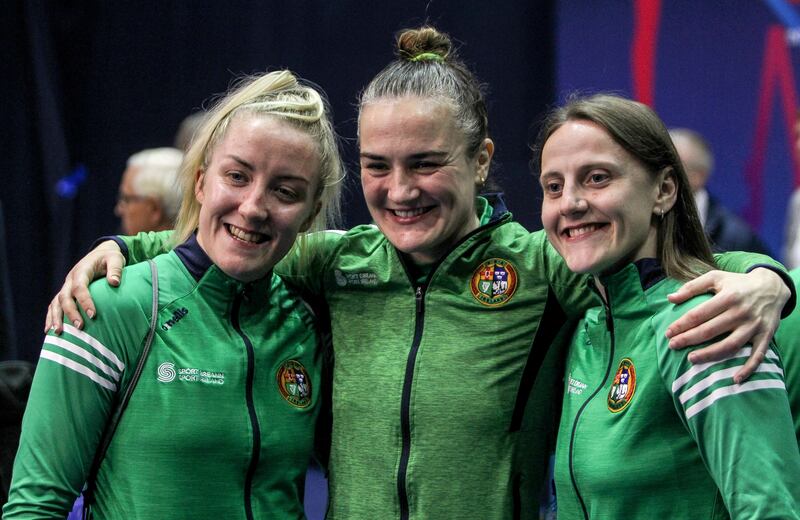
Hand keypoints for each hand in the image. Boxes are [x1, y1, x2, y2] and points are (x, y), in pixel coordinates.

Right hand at [45, 241, 124, 333]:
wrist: (100, 254)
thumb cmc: (109, 258)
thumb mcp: (115, 259)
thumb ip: (115, 270)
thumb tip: (114, 283)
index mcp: (81, 271)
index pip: (80, 287)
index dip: (85, 301)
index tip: (92, 315)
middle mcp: (70, 279)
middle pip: (65, 297)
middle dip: (71, 313)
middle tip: (80, 327)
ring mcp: (65, 286)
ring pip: (56, 303)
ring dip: (56, 318)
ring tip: (58, 333)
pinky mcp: (65, 292)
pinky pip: (54, 305)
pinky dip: (50, 317)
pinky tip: (50, 330)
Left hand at [664, 268, 788, 382]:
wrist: (772, 286)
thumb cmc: (737, 283)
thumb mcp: (715, 278)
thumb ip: (692, 287)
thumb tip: (670, 298)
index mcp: (728, 297)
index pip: (699, 314)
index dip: (681, 324)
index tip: (668, 333)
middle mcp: (741, 312)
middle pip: (711, 330)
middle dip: (689, 340)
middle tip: (672, 346)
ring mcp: (754, 326)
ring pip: (730, 345)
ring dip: (710, 355)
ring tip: (691, 359)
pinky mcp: (766, 335)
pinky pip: (758, 355)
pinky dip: (748, 369)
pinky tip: (735, 380)